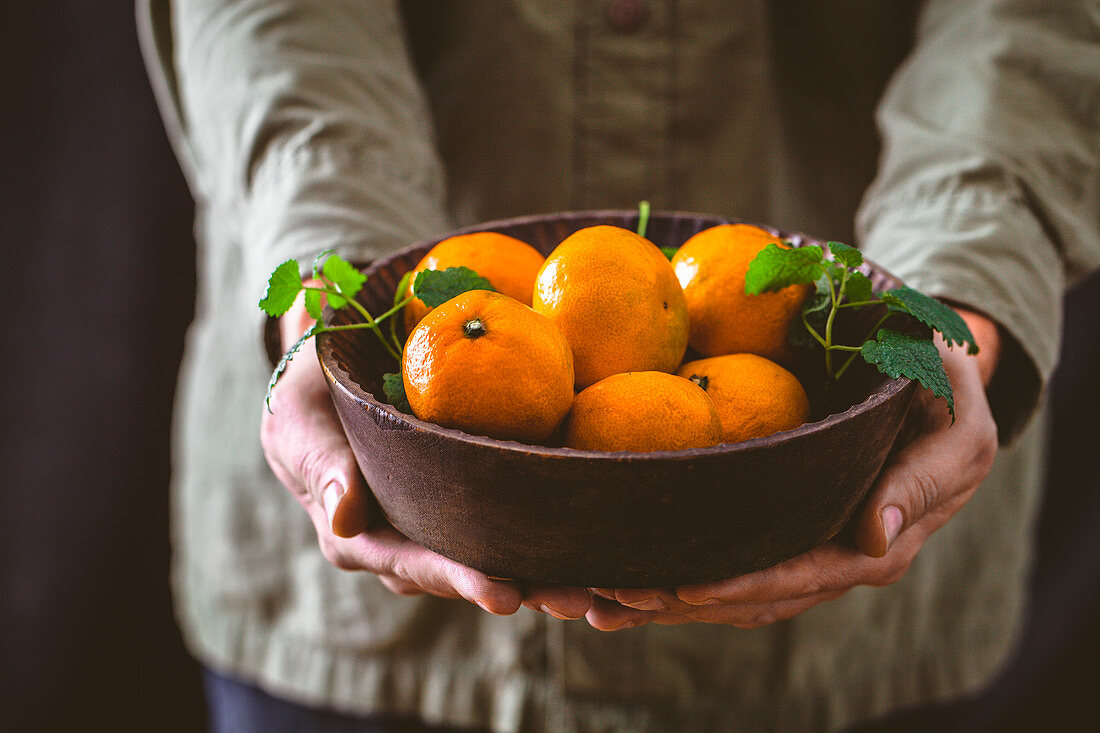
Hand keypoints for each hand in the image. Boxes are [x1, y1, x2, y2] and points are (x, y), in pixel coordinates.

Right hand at [260, 293, 591, 616]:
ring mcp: (438, 529)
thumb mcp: (302, 426)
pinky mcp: (464, 506)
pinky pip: (506, 527)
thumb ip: (324, 469)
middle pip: (470, 574)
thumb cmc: (307, 403)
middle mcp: (405, 546)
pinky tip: (594, 541)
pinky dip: (546, 538)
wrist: (325, 384)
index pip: (418, 565)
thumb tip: (345, 521)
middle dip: (524, 590)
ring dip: (546, 574)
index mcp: (362, 541)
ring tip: (601, 587)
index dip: (462, 581)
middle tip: (578, 599)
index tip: (505, 596)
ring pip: (497, 559)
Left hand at [582, 309, 1000, 630]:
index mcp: (877, 542)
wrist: (942, 391)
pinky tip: (624, 578)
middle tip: (613, 599)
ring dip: (669, 601)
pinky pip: (731, 563)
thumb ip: (919, 481)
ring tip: (600, 600)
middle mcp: (838, 558)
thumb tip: (873, 540)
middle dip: (684, 601)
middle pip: (754, 596)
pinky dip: (679, 576)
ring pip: (734, 591)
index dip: (743, 585)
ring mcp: (809, 549)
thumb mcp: (955, 428)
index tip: (685, 588)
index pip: (801, 575)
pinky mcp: (786, 531)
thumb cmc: (950, 397)